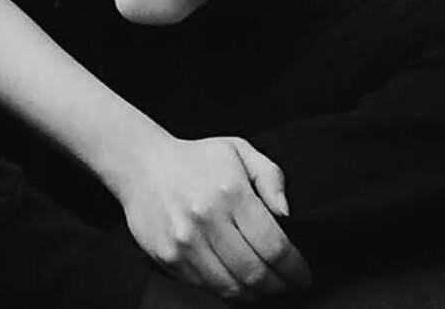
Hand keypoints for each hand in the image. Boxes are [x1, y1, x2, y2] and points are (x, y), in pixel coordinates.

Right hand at [115, 132, 312, 300]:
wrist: (141, 165)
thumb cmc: (196, 159)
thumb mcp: (238, 150)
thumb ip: (270, 176)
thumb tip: (286, 214)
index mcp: (230, 191)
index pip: (273, 245)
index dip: (295, 267)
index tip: (303, 274)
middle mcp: (207, 218)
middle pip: (255, 273)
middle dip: (279, 285)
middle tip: (287, 283)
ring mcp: (185, 242)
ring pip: (232, 287)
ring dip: (255, 293)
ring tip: (264, 285)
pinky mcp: (169, 258)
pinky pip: (207, 287)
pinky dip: (228, 290)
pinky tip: (237, 280)